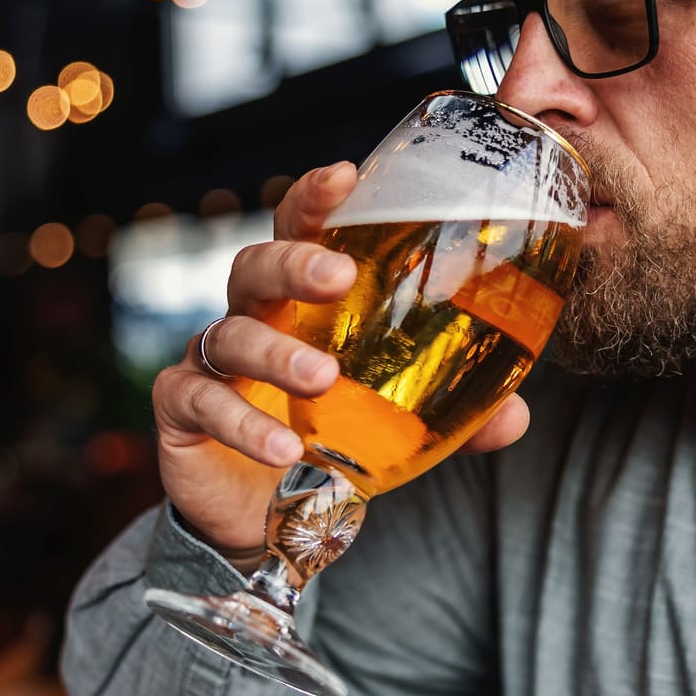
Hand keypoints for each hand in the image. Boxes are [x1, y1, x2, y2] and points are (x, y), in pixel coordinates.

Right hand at [150, 161, 531, 568]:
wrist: (266, 519)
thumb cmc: (331, 440)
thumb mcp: (399, 423)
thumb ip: (453, 415)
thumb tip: (514, 416)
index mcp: (302, 302)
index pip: (301, 230)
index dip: (316, 198)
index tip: (346, 175)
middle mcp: (252, 317)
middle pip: (255, 265)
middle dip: (293, 262)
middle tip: (337, 276)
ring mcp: (210, 361)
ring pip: (229, 334)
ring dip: (277, 353)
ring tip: (322, 378)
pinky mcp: (181, 411)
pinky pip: (201, 401)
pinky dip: (243, 423)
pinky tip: (283, 449)